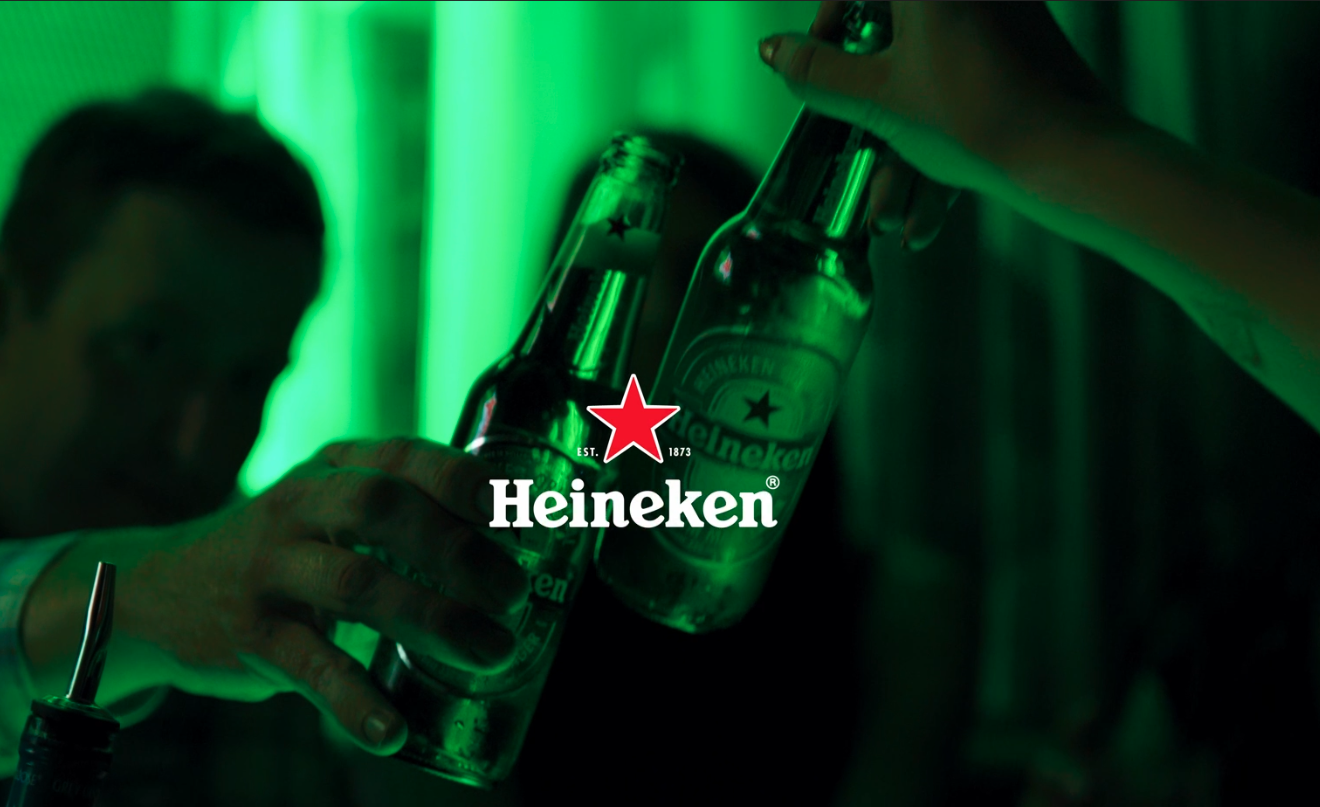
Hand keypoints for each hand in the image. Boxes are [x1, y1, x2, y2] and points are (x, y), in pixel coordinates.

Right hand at [25, 438, 529, 755]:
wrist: (160, 588)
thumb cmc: (285, 545)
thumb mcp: (331, 504)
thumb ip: (404, 506)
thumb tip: (518, 533)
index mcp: (333, 470)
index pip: (404, 456)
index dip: (465, 479)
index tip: (519, 511)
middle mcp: (301, 507)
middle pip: (384, 508)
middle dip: (458, 548)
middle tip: (513, 592)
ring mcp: (271, 569)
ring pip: (357, 584)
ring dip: (433, 618)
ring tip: (490, 650)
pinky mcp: (252, 635)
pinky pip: (312, 668)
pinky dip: (355, 701)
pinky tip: (394, 729)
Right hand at [759, 1, 1116, 249]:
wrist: (1071, 156)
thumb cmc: (978, 121)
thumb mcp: (879, 102)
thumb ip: (817, 74)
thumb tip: (772, 51)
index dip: (829, 20)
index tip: (821, 61)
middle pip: (894, 26)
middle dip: (871, 101)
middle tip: (862, 140)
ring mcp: (1005, 13)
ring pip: (930, 68)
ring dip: (904, 143)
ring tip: (895, 210)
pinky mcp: (1027, 50)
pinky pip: (966, 84)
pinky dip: (943, 138)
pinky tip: (930, 211)